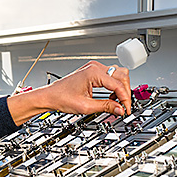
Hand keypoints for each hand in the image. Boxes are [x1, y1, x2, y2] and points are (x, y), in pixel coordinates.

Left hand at [6, 61, 131, 124]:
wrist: (50, 96)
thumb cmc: (61, 98)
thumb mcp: (86, 107)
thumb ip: (106, 107)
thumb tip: (120, 109)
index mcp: (93, 73)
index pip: (118, 84)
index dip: (124, 98)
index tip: (126, 109)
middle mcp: (95, 67)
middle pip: (122, 75)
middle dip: (125, 92)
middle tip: (123, 106)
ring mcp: (94, 68)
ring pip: (118, 74)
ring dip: (121, 88)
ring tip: (116, 102)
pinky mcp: (93, 71)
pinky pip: (110, 76)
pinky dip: (114, 86)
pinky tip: (110, 96)